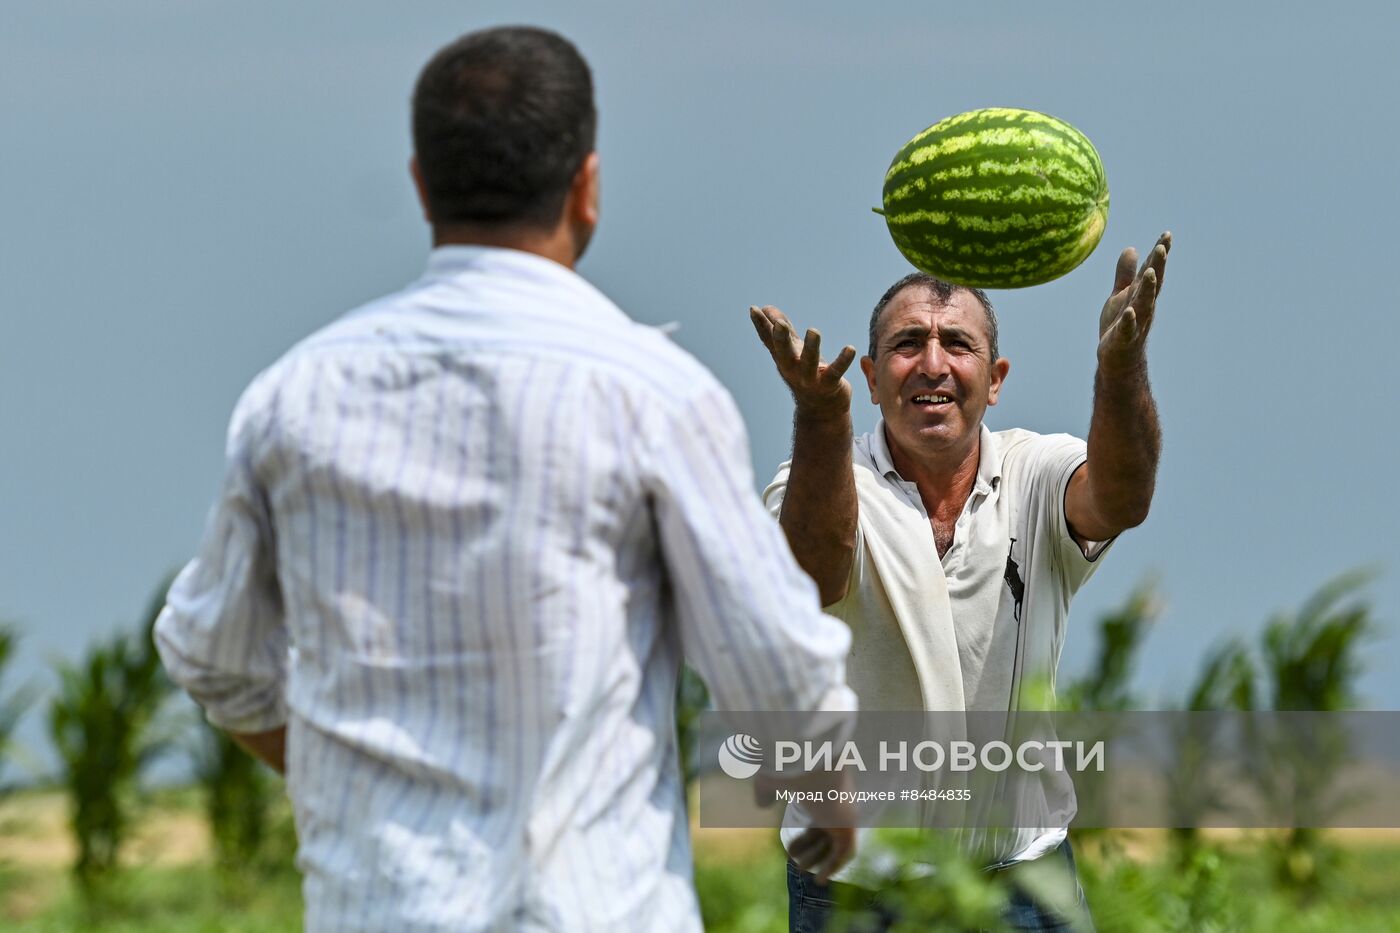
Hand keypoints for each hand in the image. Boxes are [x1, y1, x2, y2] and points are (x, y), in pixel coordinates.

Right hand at [749, 305, 855, 416]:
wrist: (821, 409)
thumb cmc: (805, 374)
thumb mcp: (792, 351)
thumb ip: (782, 330)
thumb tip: (766, 308)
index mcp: (783, 358)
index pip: (769, 340)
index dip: (760, 326)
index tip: (754, 309)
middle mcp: (792, 368)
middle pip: (783, 353)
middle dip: (781, 339)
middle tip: (779, 324)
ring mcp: (809, 378)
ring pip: (809, 362)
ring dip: (811, 348)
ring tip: (813, 331)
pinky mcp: (828, 384)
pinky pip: (835, 372)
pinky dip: (843, 360)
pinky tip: (850, 349)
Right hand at [754, 763, 857, 882]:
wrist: (810, 758)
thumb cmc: (789, 765)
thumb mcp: (772, 779)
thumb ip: (766, 790)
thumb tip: (761, 804)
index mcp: (824, 787)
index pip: (817, 815)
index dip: (804, 835)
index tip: (790, 849)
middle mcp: (838, 800)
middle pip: (825, 831)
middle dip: (810, 849)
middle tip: (795, 863)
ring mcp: (845, 814)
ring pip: (834, 843)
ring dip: (819, 859)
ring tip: (800, 871)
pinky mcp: (848, 827)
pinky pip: (844, 853)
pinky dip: (833, 866)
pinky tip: (820, 879)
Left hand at [1098, 232, 1170, 372]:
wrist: (1117, 359)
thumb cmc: (1120, 325)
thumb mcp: (1121, 295)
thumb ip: (1125, 274)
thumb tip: (1132, 248)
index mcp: (1141, 295)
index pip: (1153, 271)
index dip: (1159, 254)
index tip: (1167, 234)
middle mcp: (1143, 307)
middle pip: (1152, 284)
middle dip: (1158, 266)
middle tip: (1162, 246)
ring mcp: (1135, 323)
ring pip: (1143, 304)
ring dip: (1147, 289)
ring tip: (1149, 272)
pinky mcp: (1123, 339)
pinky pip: (1127, 329)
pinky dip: (1129, 321)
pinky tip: (1129, 312)